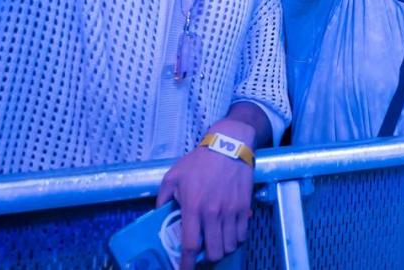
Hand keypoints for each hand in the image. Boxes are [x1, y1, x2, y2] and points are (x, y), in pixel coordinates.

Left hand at [157, 121, 255, 268]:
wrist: (229, 146)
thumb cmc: (199, 161)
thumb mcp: (173, 176)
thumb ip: (163, 197)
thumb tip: (159, 214)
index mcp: (193, 207)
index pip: (190, 244)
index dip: (187, 263)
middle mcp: (213, 213)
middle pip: (214, 251)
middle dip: (208, 260)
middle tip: (203, 257)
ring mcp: (231, 211)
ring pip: (230, 245)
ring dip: (223, 250)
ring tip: (217, 245)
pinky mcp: (244, 206)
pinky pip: (242, 234)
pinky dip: (236, 239)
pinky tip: (230, 234)